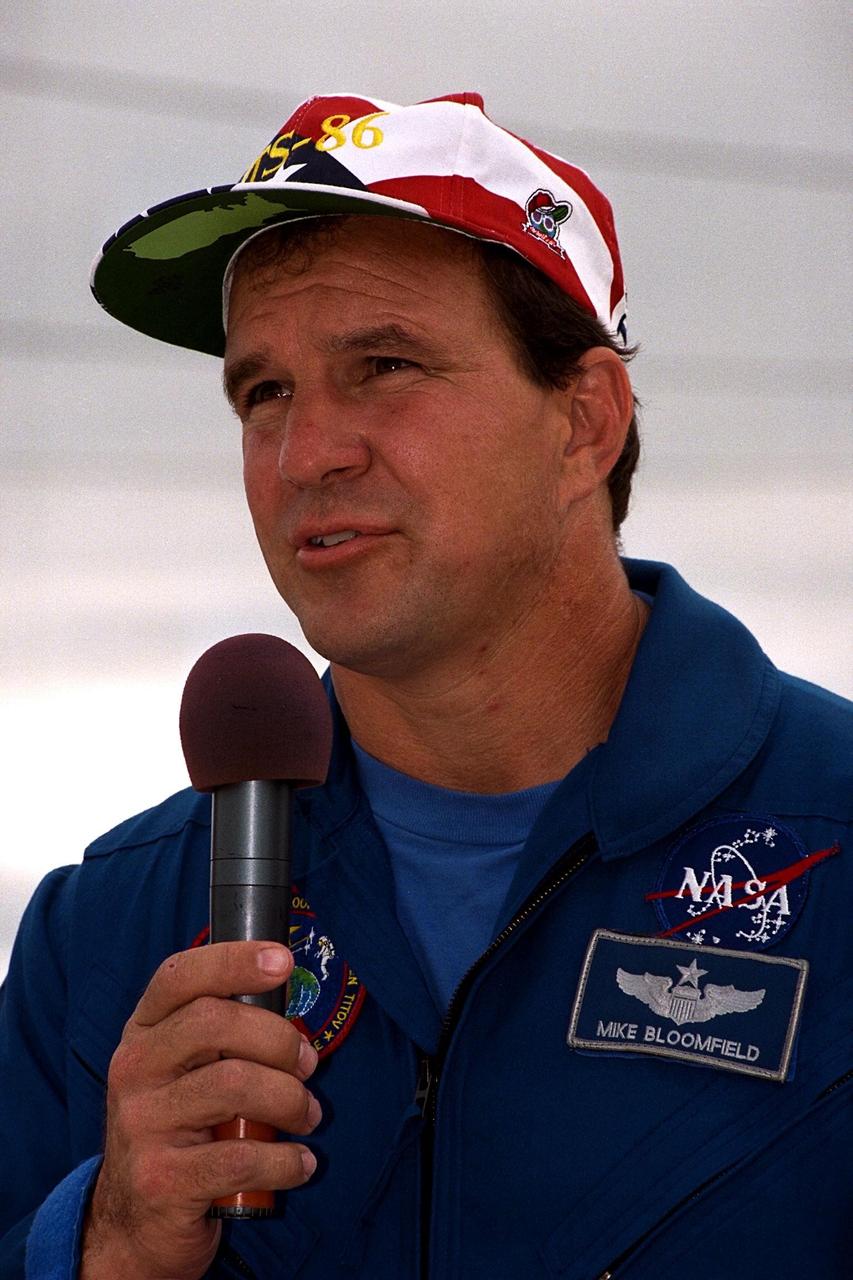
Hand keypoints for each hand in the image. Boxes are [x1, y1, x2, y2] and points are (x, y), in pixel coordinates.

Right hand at [81, 941, 319, 1279]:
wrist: (133, 1225)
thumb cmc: (182, 1130)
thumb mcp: (187, 1073)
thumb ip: (225, 1037)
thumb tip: (296, 1020)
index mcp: (143, 1032)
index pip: (179, 976)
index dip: (233, 960)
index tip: (283, 960)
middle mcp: (134, 1069)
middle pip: (214, 1023)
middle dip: (278, 1039)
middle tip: (308, 1064)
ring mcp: (141, 1124)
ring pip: (234, 1085)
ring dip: (290, 1100)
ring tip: (308, 1116)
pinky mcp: (160, 1180)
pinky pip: (241, 1157)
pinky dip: (284, 1160)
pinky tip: (299, 1164)